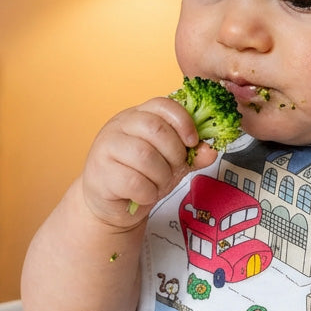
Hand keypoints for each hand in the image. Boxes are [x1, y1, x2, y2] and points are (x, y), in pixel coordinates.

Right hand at [81, 97, 215, 227]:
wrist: (112, 205)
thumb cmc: (142, 176)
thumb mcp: (172, 162)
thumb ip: (192, 155)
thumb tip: (211, 150)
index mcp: (138, 115)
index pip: (162, 104)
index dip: (183, 121)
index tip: (193, 141)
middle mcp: (120, 125)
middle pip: (156, 129)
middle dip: (174, 153)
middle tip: (175, 168)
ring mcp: (106, 147)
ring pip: (144, 156)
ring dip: (161, 176)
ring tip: (159, 184)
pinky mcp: (100, 173)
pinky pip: (133, 181)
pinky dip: (147, 193)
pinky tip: (145, 195)